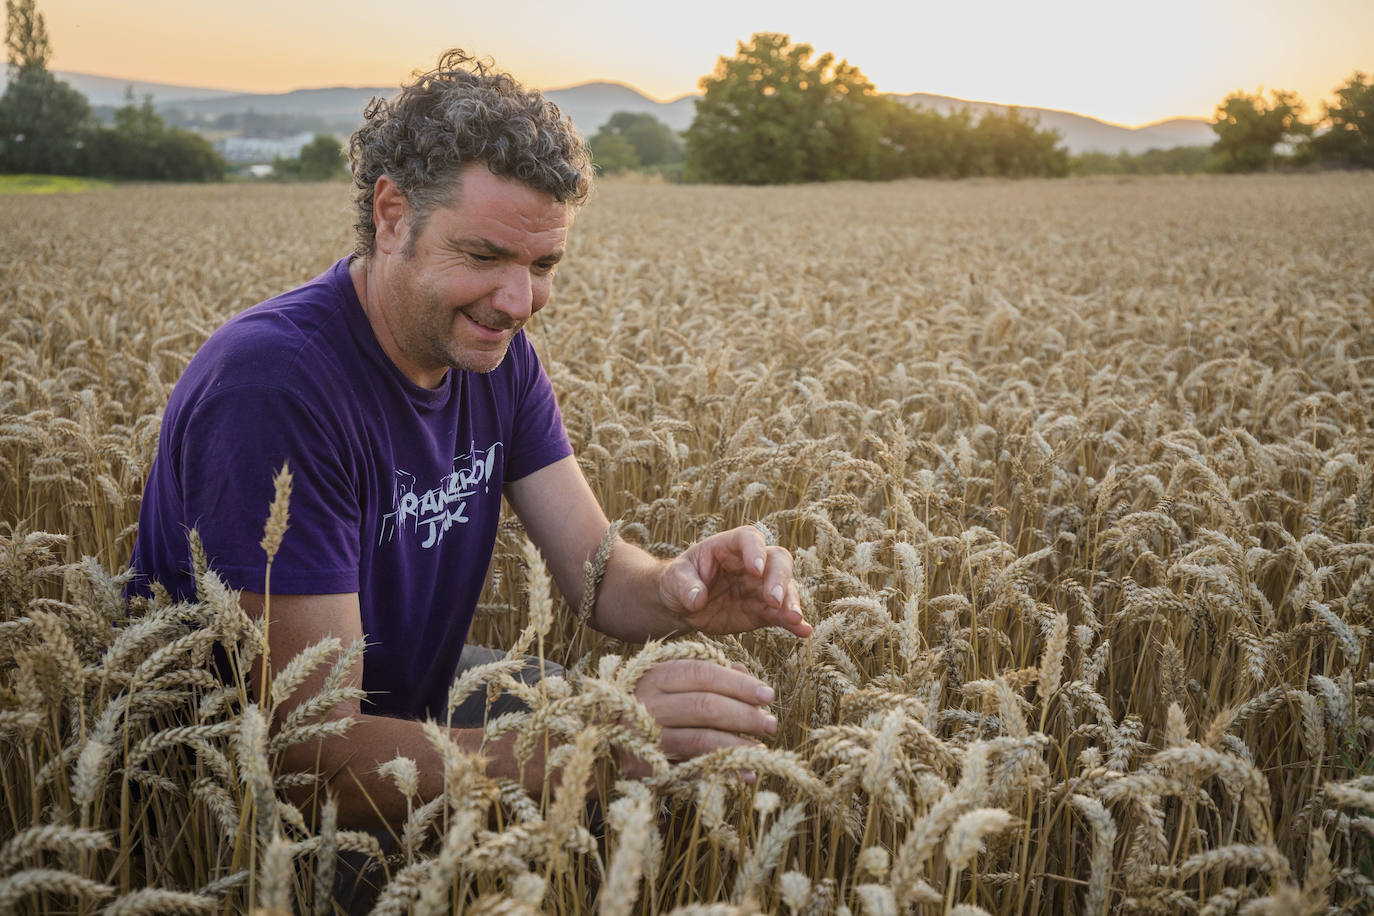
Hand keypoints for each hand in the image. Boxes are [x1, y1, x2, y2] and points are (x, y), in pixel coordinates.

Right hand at [621, 659, 777, 777]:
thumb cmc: (649, 704)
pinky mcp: (646, 766)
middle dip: (744, 715)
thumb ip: (708, 675)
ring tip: (762, 750)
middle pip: (704, 706)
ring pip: (699, 739)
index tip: (767, 694)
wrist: (602, 736)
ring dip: (737, 745)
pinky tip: (744, 774)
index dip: (737, 684)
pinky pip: (691, 768)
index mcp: (656, 675)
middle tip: (771, 724)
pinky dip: (722, 772)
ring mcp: (644, 737)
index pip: (702, 674)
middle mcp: (647, 703)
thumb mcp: (672, 682)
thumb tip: (746, 674)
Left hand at [658, 526, 811, 637]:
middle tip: (774, 599)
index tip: (755, 569)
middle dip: (779, 579)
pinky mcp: (764, 611)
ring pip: (786, 588)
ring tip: (794, 618)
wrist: (682, 606)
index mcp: (729, 546)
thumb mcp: (673, 579)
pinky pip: (782, 615)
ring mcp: (761, 587)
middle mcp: (752, 563)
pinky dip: (794, 623)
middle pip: (777, 561)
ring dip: (791, 602)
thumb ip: (685, 585)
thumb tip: (697, 598)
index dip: (755, 551)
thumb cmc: (678, 582)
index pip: (749, 539)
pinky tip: (803, 631)